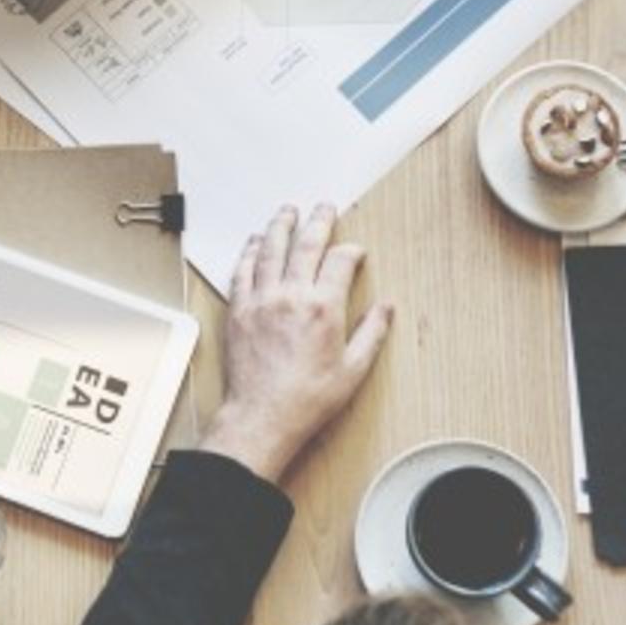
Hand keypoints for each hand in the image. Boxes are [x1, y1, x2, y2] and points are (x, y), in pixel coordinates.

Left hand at [202, 203, 391, 483]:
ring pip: (270, 250)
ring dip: (280, 226)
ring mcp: (261, 301)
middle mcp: (291, 296)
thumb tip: (386, 307)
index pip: (339, 261)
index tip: (355, 251)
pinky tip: (254, 242)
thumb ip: (372, 333)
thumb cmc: (307, 399)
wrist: (262, 418)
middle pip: (305, 244)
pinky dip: (249, 252)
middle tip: (324, 207)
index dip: (350, 250)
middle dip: (318, 221)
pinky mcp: (239, 311)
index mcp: (323, 308)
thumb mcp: (353, 370)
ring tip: (287, 211)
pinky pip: (242, 271)